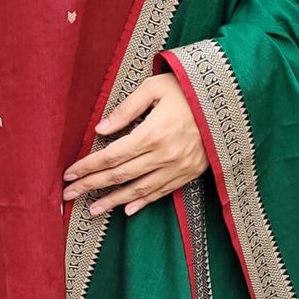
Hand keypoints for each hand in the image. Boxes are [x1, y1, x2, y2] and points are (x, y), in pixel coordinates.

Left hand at [62, 72, 207, 217]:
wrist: (229, 100)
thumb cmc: (187, 89)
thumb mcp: (154, 88)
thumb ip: (125, 109)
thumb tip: (100, 130)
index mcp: (152, 133)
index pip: (111, 156)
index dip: (88, 166)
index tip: (69, 173)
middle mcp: (164, 155)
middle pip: (119, 176)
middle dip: (91, 186)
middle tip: (69, 195)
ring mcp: (178, 167)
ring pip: (138, 190)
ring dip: (113, 201)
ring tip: (92, 209)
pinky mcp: (189, 173)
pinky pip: (162, 192)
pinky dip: (143, 203)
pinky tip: (127, 210)